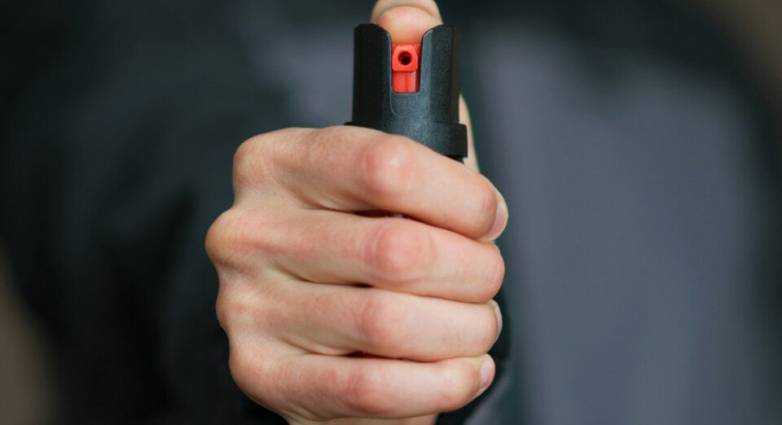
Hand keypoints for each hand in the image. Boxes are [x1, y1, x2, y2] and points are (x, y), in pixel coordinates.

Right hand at [205, 1, 507, 423]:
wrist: (320, 328)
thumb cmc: (373, 232)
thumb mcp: (393, 156)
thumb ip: (407, 81)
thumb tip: (412, 12)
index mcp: (276, 161)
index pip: (386, 161)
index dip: (463, 196)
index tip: (488, 217)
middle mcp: (245, 230)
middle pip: (399, 250)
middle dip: (474, 271)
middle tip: (485, 278)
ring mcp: (246, 308)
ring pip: (394, 323)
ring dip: (466, 329)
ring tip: (474, 324)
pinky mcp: (264, 376)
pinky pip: (376, 390)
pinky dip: (442, 383)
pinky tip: (457, 369)